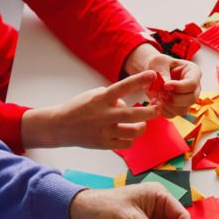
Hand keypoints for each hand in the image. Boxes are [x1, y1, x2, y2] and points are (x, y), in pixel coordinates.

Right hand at [21, 70, 158, 149]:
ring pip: (132, 131)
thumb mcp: (93, 95)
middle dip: (150, 112)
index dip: (139, 80)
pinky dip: (131, 139)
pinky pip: (126, 143)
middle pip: (133, 114)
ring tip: (143, 124)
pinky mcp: (104, 144)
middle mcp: (104, 115)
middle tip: (158, 109)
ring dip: (142, 127)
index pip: (123, 87)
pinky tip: (129, 134)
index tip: (153, 74)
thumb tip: (127, 104)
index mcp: (101, 99)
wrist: (60, 126)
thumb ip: (112, 97)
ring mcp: (104, 131)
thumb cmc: (79, 108)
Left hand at [124, 44, 201, 117]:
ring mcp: (187, 99)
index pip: (192, 84)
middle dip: (174, 99)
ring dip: (168, 106)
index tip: (165, 85)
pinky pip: (173, 115)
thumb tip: (165, 85)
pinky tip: (156, 102)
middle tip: (160, 93)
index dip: (179, 87)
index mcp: (193, 72)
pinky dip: (163, 111)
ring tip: (158, 97)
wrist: (152, 73)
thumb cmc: (158, 64)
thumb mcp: (159, 62)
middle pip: (192, 99)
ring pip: (183, 109)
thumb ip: (162, 72)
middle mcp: (194, 87)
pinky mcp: (178, 107)